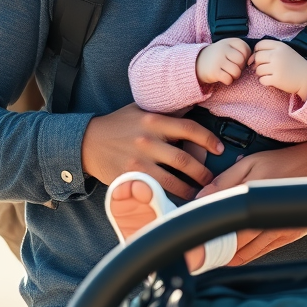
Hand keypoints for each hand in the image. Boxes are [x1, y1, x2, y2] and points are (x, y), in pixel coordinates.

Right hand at [81, 103, 223, 200]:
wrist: (87, 142)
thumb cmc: (118, 124)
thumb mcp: (141, 109)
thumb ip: (166, 111)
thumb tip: (195, 106)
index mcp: (153, 120)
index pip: (189, 128)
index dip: (208, 140)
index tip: (219, 149)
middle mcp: (147, 140)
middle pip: (184, 158)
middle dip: (202, 171)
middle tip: (212, 178)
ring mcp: (138, 161)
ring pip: (171, 179)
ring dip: (189, 188)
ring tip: (199, 192)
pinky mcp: (129, 178)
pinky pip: (154, 190)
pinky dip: (168, 197)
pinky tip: (177, 200)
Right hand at [196, 38, 251, 85]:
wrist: (196, 62)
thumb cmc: (218, 56)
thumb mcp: (227, 47)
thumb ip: (239, 51)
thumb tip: (252, 61)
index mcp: (228, 41)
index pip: (245, 49)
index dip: (246, 57)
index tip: (239, 60)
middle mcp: (222, 48)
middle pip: (241, 61)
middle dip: (240, 67)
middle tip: (234, 68)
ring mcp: (217, 60)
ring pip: (236, 71)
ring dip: (235, 75)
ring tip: (229, 73)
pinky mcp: (213, 71)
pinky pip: (228, 79)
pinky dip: (228, 81)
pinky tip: (223, 77)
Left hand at [197, 139, 306, 263]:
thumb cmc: (282, 162)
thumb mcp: (250, 162)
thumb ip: (224, 181)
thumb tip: (199, 197)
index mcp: (251, 193)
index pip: (223, 222)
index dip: (206, 236)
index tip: (195, 243)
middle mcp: (265, 214)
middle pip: (233, 244)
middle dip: (215, 251)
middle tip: (200, 254)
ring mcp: (279, 228)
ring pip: (246, 254)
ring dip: (229, 257)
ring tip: (215, 255)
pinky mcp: (288, 236)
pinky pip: (262, 253)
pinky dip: (246, 256)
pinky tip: (235, 254)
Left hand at [251, 40, 306, 98]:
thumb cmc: (294, 64)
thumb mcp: (285, 51)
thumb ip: (270, 50)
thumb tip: (250, 59)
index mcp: (280, 46)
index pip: (259, 45)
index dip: (257, 51)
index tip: (261, 57)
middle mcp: (277, 55)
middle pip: (257, 57)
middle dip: (258, 63)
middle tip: (265, 67)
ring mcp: (277, 67)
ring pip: (258, 70)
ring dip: (261, 73)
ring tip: (270, 74)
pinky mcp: (277, 79)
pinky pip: (262, 80)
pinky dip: (264, 81)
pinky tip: (272, 80)